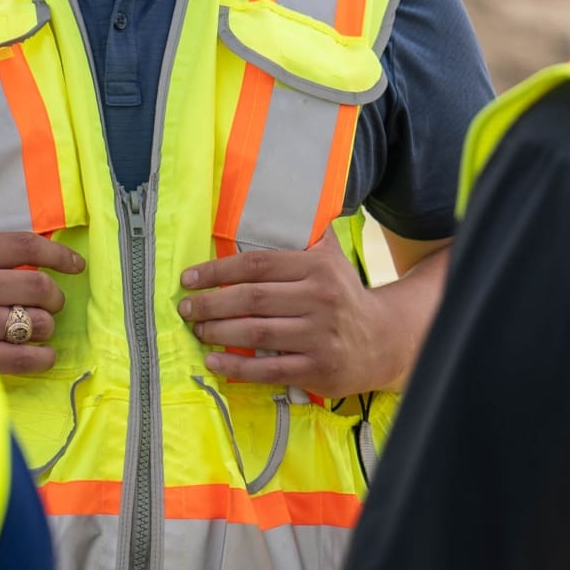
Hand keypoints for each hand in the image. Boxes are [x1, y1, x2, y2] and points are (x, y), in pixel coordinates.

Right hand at [0, 194, 83, 375]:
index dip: (58, 254)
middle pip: (36, 285)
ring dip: (46, 326)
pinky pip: (20, 357)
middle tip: (53, 299)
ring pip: (33, 322)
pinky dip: (40, 357)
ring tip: (42, 326)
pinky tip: (43, 355)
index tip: (75, 263)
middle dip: (54, 295)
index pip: (24, 246)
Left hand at [176, 230, 400, 399]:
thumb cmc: (342, 294)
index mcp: (317, 267)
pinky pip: (269, 369)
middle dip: (211, 303)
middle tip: (186, 308)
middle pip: (252, 298)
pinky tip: (215, 361)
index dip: (218, 271)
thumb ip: (306, 233)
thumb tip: (282, 200)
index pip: (257, 265)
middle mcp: (320, 299)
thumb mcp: (331, 257)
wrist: (382, 340)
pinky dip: (237, 367)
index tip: (190, 278)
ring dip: (219, 332)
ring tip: (197, 330)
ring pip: (257, 333)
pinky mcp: (318, 369)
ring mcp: (319, 336)